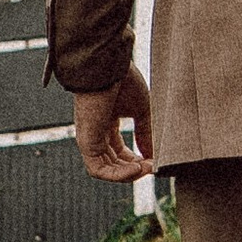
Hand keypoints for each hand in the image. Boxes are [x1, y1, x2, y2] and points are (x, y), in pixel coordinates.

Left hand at [73, 66, 154, 181]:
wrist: (108, 66)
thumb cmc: (123, 81)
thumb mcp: (141, 110)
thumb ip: (146, 133)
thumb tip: (152, 156)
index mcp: (106, 124)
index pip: (120, 152)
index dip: (139, 160)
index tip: (155, 160)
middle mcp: (96, 133)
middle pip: (114, 163)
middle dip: (136, 168)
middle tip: (154, 166)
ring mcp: (89, 138)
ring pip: (106, 169)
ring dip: (129, 174)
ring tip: (147, 168)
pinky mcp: (86, 142)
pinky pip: (98, 170)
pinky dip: (117, 174)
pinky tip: (136, 168)